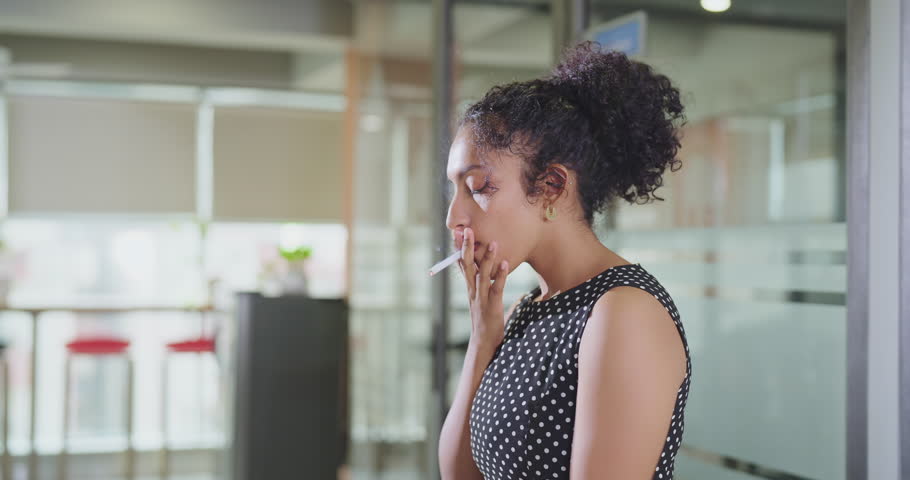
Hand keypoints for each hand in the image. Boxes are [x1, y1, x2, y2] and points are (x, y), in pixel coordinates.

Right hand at [456, 227, 508, 346]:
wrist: (483, 344)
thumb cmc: (486, 323)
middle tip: (467, 229)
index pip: (463, 266)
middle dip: (467, 247)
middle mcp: (473, 291)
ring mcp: (482, 298)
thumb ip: (491, 291)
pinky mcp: (492, 305)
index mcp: (471, 289)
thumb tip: (504, 282)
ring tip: (493, 242)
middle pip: (468, 265)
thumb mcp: (485, 303)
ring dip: (486, 258)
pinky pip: (496, 287)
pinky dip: (500, 275)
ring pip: (482, 274)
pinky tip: (504, 263)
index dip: (460, 250)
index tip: (458, 234)